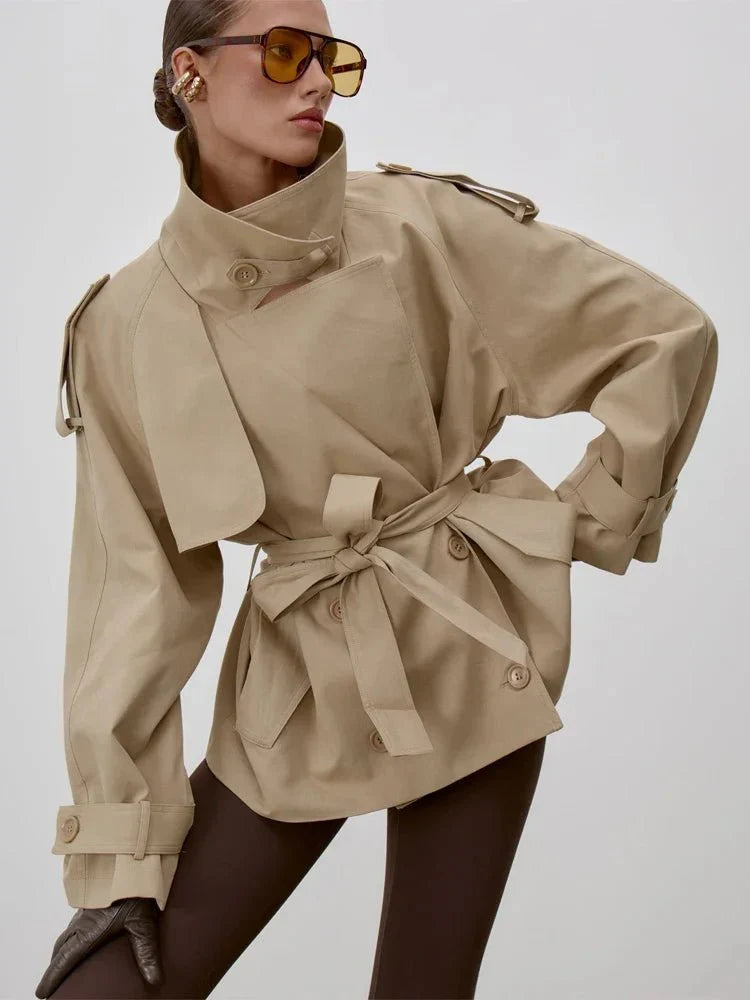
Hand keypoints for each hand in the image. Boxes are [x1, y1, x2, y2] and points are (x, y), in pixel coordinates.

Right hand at [34, 896, 162, 997]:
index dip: (52, 978)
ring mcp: (86, 909)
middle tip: (50, 982)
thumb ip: (146, 952)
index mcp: (88, 931)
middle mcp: (82, 921)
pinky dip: (71, 934)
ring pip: (67, 933)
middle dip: (54, 966)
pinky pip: (76, 922)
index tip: (41, 993)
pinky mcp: (92, 900)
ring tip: (63, 962)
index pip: (65, 960)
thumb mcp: (143, 923)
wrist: (132, 860)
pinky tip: (81, 934)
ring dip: (62, 949)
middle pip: (61, 948)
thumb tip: (154, 979)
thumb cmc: (137, 890)